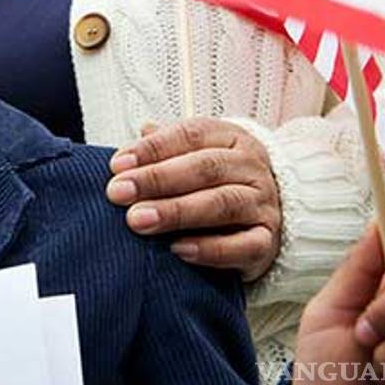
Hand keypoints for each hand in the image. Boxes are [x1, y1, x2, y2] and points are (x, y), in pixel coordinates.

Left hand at [106, 118, 281, 280]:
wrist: (265, 217)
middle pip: (205, 168)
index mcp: (230, 138)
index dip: (152, 149)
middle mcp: (251, 168)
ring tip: (138, 220)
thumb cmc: (216, 183)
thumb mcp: (191, 157)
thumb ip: (160, 152)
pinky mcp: (267, 242)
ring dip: (176, 212)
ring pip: (222, 204)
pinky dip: (209, 249)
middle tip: (119, 193)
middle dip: (157, 179)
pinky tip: (178, 250)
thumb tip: (124, 156)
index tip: (117, 166)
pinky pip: (242, 246)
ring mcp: (262, 205)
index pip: (191, 135)